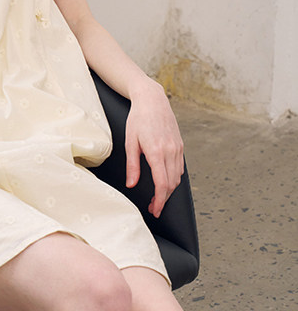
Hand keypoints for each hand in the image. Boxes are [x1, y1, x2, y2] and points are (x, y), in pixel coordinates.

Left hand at [124, 81, 183, 217]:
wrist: (153, 100)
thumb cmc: (138, 119)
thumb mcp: (130, 142)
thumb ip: (132, 165)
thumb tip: (131, 184)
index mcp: (156, 152)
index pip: (162, 184)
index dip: (159, 201)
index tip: (154, 210)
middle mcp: (170, 151)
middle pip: (171, 184)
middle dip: (163, 199)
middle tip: (153, 207)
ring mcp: (177, 148)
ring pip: (177, 177)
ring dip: (169, 190)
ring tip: (157, 197)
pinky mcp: (180, 146)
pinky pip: (179, 168)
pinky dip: (173, 178)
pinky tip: (165, 181)